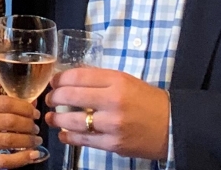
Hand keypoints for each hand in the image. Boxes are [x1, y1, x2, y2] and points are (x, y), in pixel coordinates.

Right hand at [0, 94, 42, 169]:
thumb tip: (27, 105)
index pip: (4, 102)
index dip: (24, 106)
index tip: (34, 111)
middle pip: (9, 120)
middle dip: (29, 123)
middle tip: (36, 126)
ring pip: (8, 139)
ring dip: (28, 139)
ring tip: (35, 139)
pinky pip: (2, 161)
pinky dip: (21, 159)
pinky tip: (32, 155)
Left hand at [45, 68, 169, 160]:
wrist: (170, 125)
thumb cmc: (147, 100)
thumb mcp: (126, 80)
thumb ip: (101, 79)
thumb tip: (72, 78)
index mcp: (117, 81)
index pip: (78, 76)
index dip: (60, 78)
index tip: (54, 81)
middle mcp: (113, 101)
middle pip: (71, 96)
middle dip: (54, 97)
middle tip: (49, 99)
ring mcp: (112, 124)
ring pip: (73, 121)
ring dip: (56, 119)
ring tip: (50, 118)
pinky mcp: (113, 144)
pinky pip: (84, 140)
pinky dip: (69, 137)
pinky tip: (64, 134)